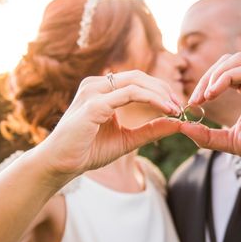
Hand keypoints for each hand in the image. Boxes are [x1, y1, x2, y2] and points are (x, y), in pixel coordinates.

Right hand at [34, 70, 181, 179]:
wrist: (60, 165)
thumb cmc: (88, 151)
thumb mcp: (127, 139)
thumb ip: (151, 130)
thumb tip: (178, 123)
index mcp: (101, 90)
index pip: (136, 81)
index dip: (160, 90)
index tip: (177, 106)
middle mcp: (96, 85)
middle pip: (139, 76)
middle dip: (164, 89)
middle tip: (180, 105)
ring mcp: (93, 92)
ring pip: (135, 81)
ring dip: (160, 93)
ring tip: (175, 108)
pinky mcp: (93, 105)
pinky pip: (128, 94)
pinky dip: (151, 99)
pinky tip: (166, 110)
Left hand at [182, 53, 240, 182]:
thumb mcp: (232, 142)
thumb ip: (209, 136)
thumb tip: (183, 128)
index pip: (224, 72)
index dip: (205, 83)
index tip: (193, 104)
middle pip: (227, 60)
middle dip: (206, 77)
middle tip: (195, 100)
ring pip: (236, 59)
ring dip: (214, 75)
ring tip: (204, 96)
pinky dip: (225, 78)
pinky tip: (213, 94)